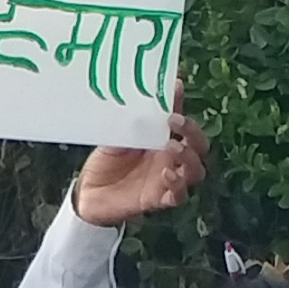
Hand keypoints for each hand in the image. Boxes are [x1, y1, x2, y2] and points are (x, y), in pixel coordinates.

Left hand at [69, 110, 205, 227]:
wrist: (89, 192)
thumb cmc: (105, 162)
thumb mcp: (117, 136)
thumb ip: (132, 123)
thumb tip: (140, 99)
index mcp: (162, 140)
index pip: (181, 121)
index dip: (182, 105)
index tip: (175, 88)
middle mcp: (170, 159)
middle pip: (199, 146)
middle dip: (193, 132)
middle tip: (175, 121)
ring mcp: (166, 180)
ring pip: (196, 170)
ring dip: (189, 157)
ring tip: (172, 147)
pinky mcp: (159, 199)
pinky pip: (179, 195)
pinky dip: (178, 185)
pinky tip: (167, 174)